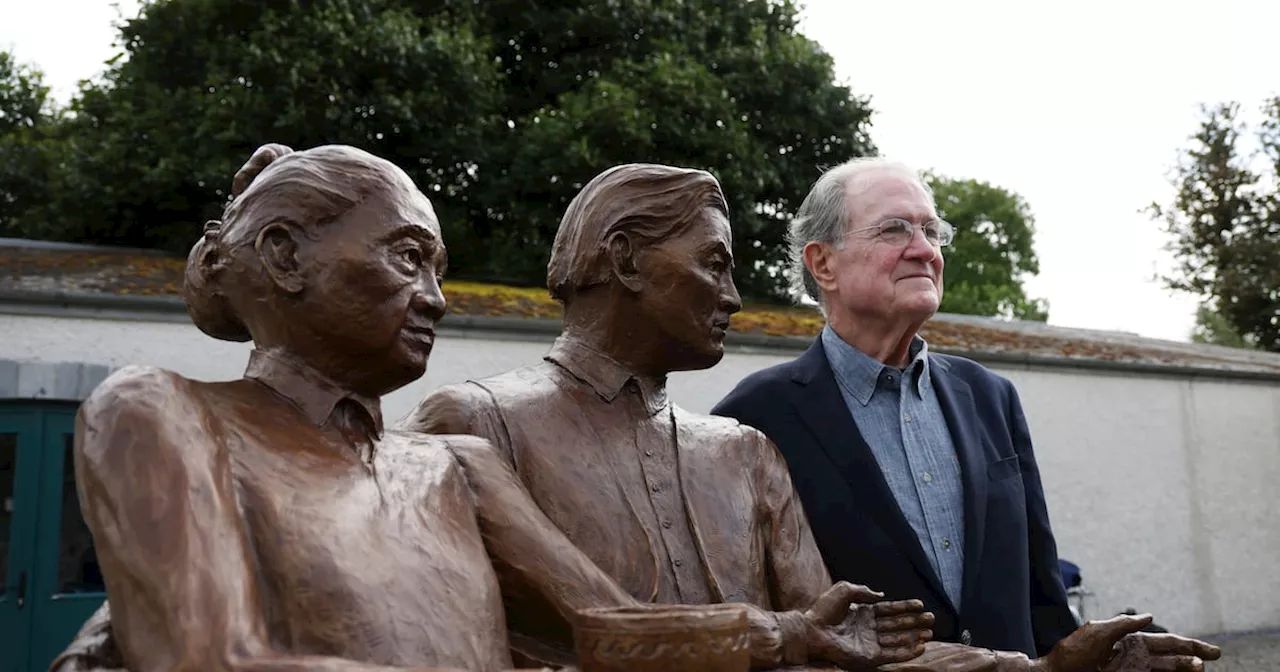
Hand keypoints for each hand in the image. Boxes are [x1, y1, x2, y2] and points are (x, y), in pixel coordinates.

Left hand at [803, 581, 933, 667]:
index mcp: (863, 612)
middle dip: (915, 622)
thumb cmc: (824, 610)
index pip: (889, 609)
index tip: (921, 604)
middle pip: (898, 625)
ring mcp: (870, 642)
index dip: (905, 607)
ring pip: (898, 640)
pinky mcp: (869, 656)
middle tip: (932, 619)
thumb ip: (864, 591)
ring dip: (915, 637)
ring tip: (930, 633)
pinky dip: (907, 652)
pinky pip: (892, 656)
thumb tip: (881, 595)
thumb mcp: (844, 590)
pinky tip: (920, 647)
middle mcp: (869, 628)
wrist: (812, 629)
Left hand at [1040, 613, 1220, 671]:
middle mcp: (1136, 658)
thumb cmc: (1072, 652)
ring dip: (1182, 670)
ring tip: (1198, 670)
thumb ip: (1122, 623)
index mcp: (1130, 641)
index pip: (1165, 641)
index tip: (1210, 652)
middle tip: (1213, 659)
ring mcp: (1132, 671)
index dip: (1188, 645)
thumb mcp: (1096, 632)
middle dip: (1192, 658)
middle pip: (1172, 658)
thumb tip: (1149, 616)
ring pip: (1165, 671)